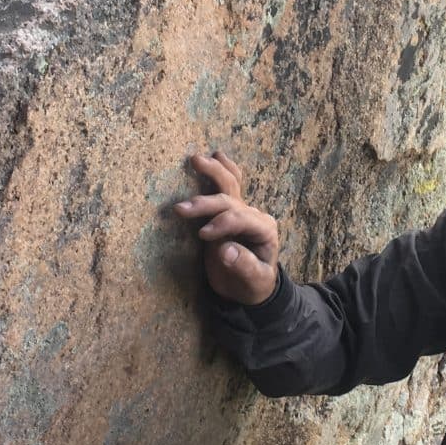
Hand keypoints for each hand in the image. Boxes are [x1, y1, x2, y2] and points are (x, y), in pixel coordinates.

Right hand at [173, 150, 280, 304]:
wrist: (250, 288)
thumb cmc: (253, 286)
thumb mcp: (254, 282)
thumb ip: (243, 266)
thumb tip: (224, 250)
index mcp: (264, 230)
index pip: (241, 219)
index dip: (222, 224)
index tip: (203, 235)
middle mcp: (254, 216)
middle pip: (230, 200)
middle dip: (206, 202)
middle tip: (181, 208)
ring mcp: (242, 211)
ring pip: (229, 185)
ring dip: (212, 172)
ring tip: (195, 160)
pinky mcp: (229, 212)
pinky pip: (228, 185)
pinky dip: (221, 170)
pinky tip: (215, 156)